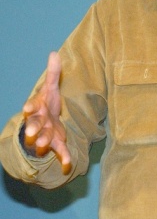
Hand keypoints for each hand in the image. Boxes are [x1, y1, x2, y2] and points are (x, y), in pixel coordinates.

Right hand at [22, 52, 70, 173]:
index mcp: (36, 108)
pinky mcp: (55, 143)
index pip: (31, 107)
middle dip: (33, 129)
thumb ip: (54, 73)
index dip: (29, 108)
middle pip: (34, 125)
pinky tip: (67, 165)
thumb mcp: (50, 88)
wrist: (45, 124)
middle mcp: (38, 122)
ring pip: (44, 139)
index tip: (27, 108)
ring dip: (44, 142)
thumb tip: (54, 53)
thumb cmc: (46, 104)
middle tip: (32, 133)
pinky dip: (64, 158)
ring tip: (44, 144)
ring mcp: (46, 134)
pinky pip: (59, 151)